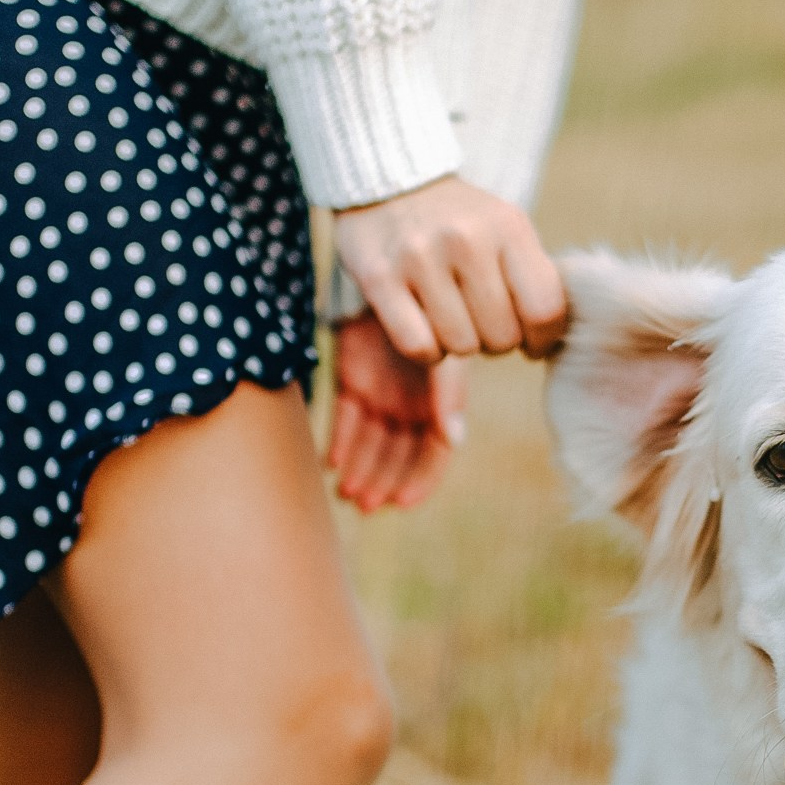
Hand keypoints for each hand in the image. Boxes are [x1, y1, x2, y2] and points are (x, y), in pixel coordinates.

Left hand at [326, 313, 466, 513]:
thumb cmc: (434, 317)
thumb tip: (453, 441)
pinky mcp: (351, 381)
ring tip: (348, 493)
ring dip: (359, 470)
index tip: (402, 502)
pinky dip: (338, 442)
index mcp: (440, 403)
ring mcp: (381, 394)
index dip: (420, 480)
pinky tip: (331, 463)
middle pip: (397, 455)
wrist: (397, 278)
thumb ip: (448, 396)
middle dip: (382, 482)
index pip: (433, 454)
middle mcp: (411, 404)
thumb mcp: (444, 356)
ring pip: (369, 443)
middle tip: (365, 506)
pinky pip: (343, 420)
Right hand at [333, 174, 566, 362]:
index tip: (531, 342)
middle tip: (481, 319)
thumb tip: (552, 339)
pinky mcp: (379, 278)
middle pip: (502, 337)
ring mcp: (419, 257)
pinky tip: (424, 328)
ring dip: (459, 343)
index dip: (542, 340)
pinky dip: (426, 351)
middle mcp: (466, 238)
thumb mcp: (506, 230)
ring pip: (461, 346)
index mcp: (508, 226)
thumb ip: (534, 277)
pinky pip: (419, 347)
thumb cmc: (460, 222)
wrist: (391, 181)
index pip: (544, 309)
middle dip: (496, 340)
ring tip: (450, 314)